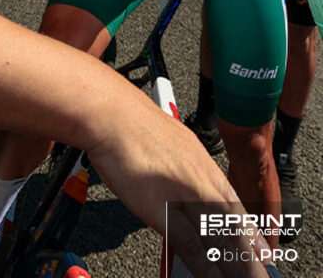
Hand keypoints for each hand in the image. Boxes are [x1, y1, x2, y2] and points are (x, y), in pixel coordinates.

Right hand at [86, 82, 269, 277]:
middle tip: (264, 273)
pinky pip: (190, 245)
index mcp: (200, 160)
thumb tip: (175, 179)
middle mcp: (199, 178)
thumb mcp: (166, 140)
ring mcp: (184, 194)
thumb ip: (177, 164)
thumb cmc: (129, 122)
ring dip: (237, 266)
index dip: (248, 229)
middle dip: (250, 254)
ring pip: (219, 236)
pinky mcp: (163, 208)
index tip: (261, 248)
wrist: (112, 114)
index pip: (232, 201)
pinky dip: (205, 267)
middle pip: (232, 223)